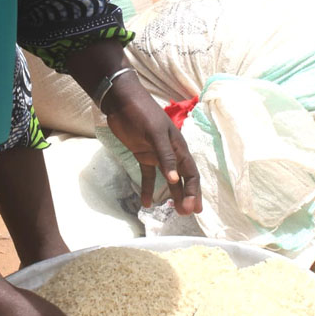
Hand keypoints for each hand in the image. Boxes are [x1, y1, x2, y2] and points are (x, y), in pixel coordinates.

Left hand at [102, 75, 201, 214]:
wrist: (122, 102)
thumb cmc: (142, 114)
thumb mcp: (155, 133)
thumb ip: (165, 156)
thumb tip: (175, 180)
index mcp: (179, 147)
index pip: (191, 173)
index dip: (193, 191)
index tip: (191, 208)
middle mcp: (171, 153)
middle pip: (183, 178)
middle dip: (187, 196)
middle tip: (187, 213)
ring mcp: (156, 155)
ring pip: (168, 179)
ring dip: (172, 194)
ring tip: (174, 212)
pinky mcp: (142, 155)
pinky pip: (148, 176)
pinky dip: (147, 189)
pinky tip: (146, 203)